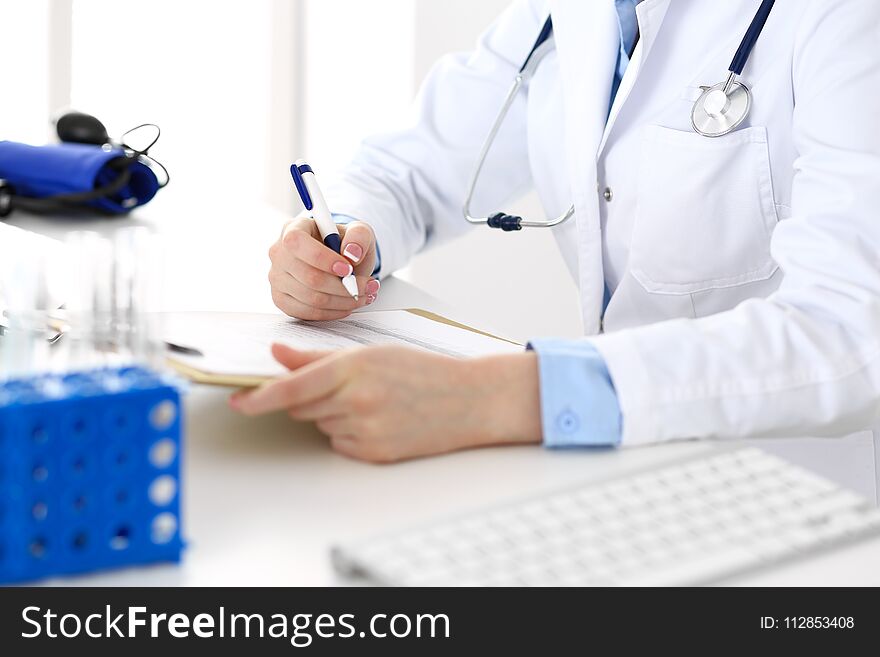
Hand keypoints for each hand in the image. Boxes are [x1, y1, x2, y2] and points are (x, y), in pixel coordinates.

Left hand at [229, 344, 542, 462]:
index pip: (291, 389)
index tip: (237, 403)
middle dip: (313, 397)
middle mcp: (355, 401)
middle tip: (348, 386)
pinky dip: (348, 433)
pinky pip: (339, 444)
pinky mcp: (373, 453)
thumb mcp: (370, 353)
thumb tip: (277, 354)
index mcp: (352, 368)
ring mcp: (364, 431)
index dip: (259, 398)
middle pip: (302, 407)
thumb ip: (317, 358)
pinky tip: (380, 420)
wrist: (466, 400)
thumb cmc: (420, 370)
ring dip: (333, 415)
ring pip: (321, 426)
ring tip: (375, 402)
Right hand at [268, 213, 379, 319]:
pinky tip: (347, 305)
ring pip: (312, 298)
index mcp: (293, 229)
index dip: (324, 259)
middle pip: (310, 277)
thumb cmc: (344, 244)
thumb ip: (359, 235)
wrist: (338, 262)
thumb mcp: (358, 231)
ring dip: (344, 301)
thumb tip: (352, 253)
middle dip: (345, 286)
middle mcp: (279, 253)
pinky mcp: (281, 299)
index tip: (349, 269)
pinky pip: (307, 313)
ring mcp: (277, 278)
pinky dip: (333, 312)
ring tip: (363, 296)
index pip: (298, 243)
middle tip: (368, 286)